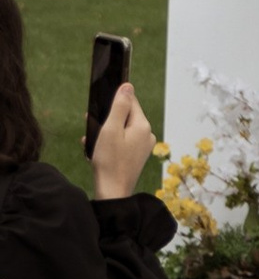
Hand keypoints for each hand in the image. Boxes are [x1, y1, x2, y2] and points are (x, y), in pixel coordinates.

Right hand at [90, 81, 154, 200]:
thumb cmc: (109, 160)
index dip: (115, 101)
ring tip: (91, 139)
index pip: (131, 102)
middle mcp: (147, 135)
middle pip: (126, 116)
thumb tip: (128, 86)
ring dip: (106, 132)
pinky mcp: (136, 157)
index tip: (101, 105)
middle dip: (108, 118)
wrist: (112, 191)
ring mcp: (143, 147)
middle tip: (91, 124)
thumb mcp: (110, 129)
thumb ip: (119, 106)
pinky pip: (122, 143)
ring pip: (122, 130)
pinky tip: (95, 149)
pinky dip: (109, 143)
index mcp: (142, 126)